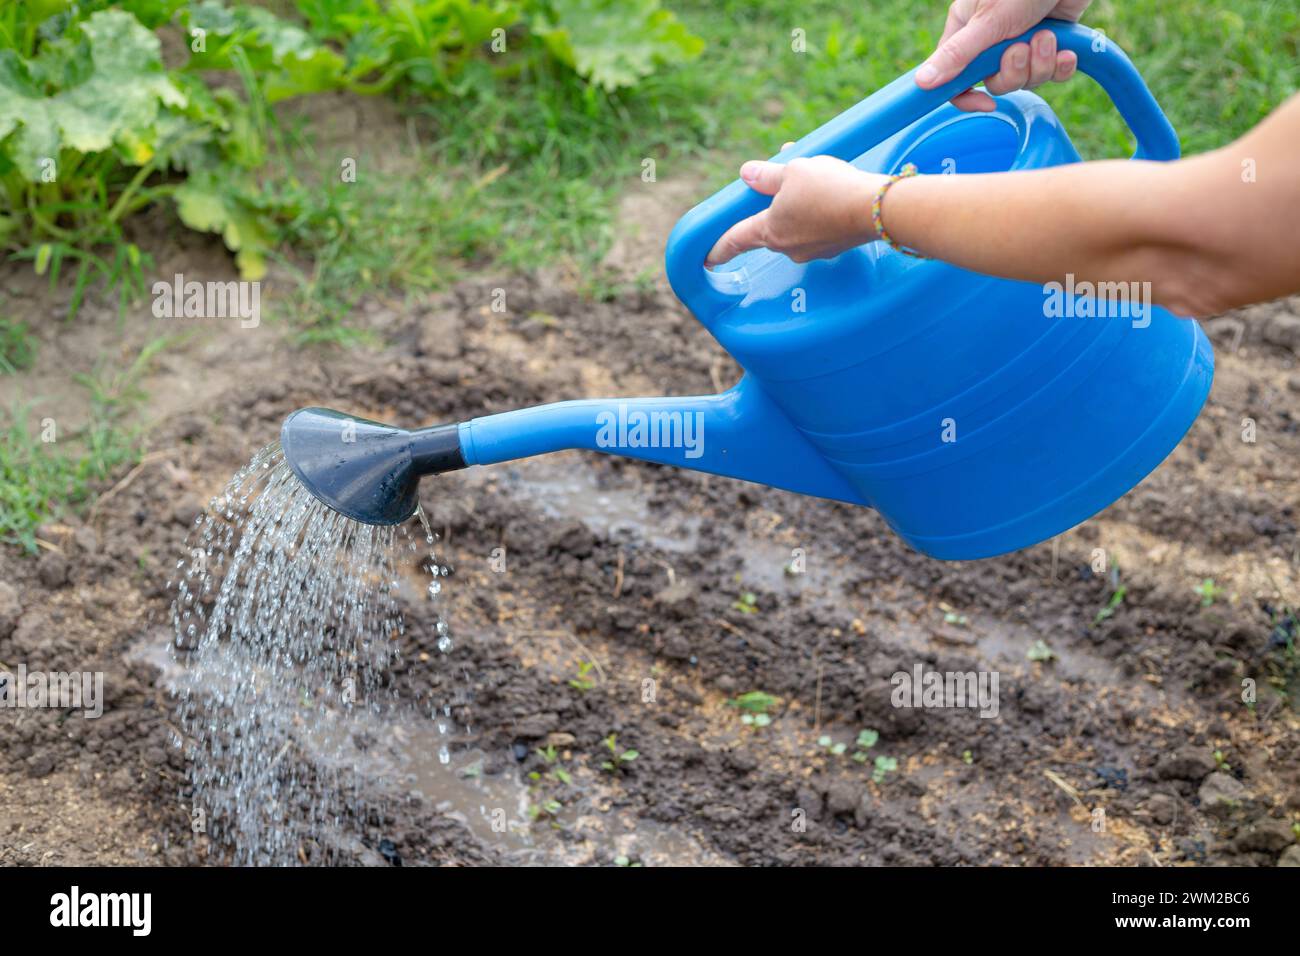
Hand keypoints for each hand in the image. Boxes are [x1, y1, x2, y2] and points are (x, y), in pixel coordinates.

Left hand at [706, 156, 887, 266]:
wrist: (878, 209)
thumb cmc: (830, 188)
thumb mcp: (793, 170)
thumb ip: (767, 174)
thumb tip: (746, 174)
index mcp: (769, 231)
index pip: (735, 240)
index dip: (719, 248)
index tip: (707, 259)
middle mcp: (787, 247)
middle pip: (770, 225)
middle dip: (774, 202)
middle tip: (787, 176)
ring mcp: (812, 250)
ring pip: (796, 223)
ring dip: (799, 202)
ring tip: (818, 174)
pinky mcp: (834, 247)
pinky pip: (817, 227)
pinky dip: (820, 210)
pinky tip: (835, 190)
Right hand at [915, 0, 1090, 111]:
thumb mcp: (988, 22)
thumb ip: (956, 55)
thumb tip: (921, 83)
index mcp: (968, 31)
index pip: (956, 78)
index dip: (969, 97)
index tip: (986, 103)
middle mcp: (993, 40)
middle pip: (997, 83)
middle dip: (1016, 71)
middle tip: (1023, 47)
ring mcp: (1023, 41)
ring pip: (1027, 79)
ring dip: (1041, 62)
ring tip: (1048, 36)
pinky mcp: (1052, 44)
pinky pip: (1054, 73)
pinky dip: (1062, 65)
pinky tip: (1066, 50)